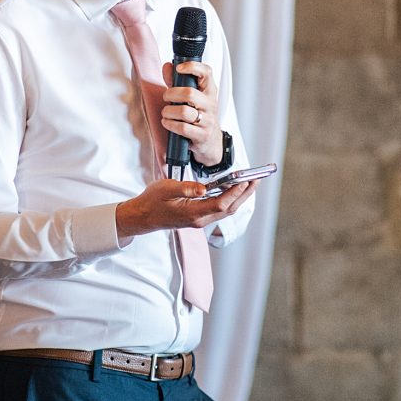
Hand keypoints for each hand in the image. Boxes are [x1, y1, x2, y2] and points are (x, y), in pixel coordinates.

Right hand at [116, 177, 256, 240]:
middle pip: (229, 208)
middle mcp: (200, 220)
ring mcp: (200, 220)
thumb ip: (185, 188)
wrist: (143, 216)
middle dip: (244, 194)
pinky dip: (230, 199)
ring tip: (250, 183)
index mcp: (193, 213)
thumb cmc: (152, 201)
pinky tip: (233, 189)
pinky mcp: (198, 218)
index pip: (221, 203)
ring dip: (240, 197)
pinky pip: (220, 209)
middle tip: (256, 179)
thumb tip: (203, 188)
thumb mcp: (166, 189)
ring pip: (226, 210)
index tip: (245, 180)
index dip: (235, 192)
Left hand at [161, 60, 222, 167]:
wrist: (211, 142)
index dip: (192, 67)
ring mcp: (208, 120)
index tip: (179, 68)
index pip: (207, 72)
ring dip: (168, 112)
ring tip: (166, 113)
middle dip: (171, 94)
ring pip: (184, 112)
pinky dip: (170, 124)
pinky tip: (167, 123)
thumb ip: (177, 81)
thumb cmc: (198, 115)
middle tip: (166, 97)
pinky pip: (183, 128)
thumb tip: (167, 66)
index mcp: (209, 91)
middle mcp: (210, 104)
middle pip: (189, 94)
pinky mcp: (202, 135)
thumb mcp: (191, 98)